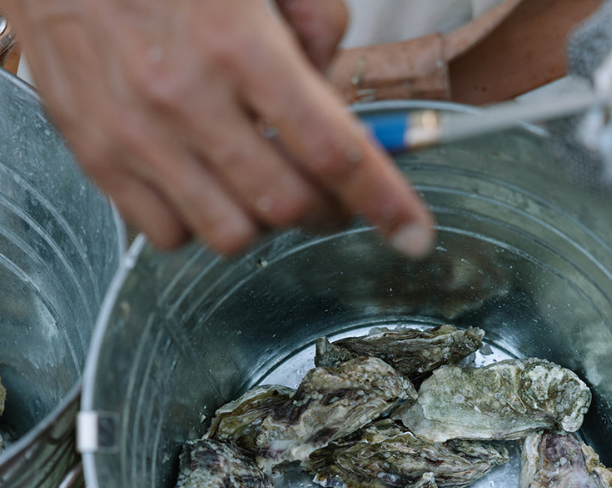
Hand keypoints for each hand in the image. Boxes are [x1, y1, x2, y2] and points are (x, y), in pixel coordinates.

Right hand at [5, 0, 433, 257]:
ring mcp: (134, 132)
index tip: (415, 235)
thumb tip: (338, 94)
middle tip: (334, 194)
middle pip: (289, 204)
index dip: (386, 202)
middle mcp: (185, 96)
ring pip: (231, 234)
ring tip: (261, 182)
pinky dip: (199, 224)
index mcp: (240, 45)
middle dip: (327, 210)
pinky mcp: (94, 154)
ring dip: (263, 222)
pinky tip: (205, 184)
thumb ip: (317, 24)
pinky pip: (167, 234)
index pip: (334, 149)